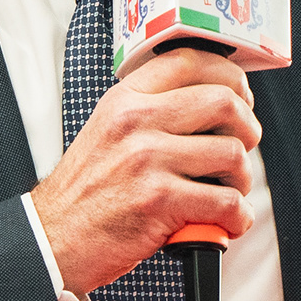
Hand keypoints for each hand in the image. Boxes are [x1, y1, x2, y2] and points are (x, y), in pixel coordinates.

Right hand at [29, 45, 256, 294]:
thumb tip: (214, 104)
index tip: (241, 96)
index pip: (192, 60)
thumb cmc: (86, 193)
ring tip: (227, 193)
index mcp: (125, 99)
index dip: (231, 76)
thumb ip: (152, 112)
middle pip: (225, 102)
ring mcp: (147, 160)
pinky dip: (237, 217)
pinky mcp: (158, 201)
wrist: (53, 240)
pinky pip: (226, 202)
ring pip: (232, 154)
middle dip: (247, 129)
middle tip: (241, 149)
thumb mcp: (109, 132)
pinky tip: (225, 222)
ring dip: (242, 180)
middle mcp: (136, 122)